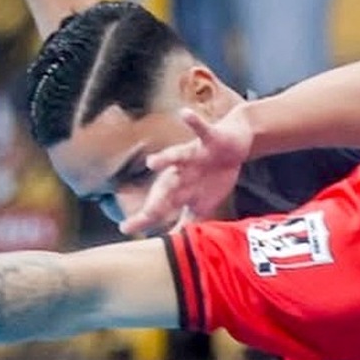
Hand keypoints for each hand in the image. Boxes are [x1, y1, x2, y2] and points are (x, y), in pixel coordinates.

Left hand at [119, 105, 254, 236]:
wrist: (234, 143)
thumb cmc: (214, 175)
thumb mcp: (202, 203)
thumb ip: (189, 222)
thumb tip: (179, 245)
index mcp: (178, 189)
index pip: (159, 209)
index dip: (143, 219)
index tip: (125, 229)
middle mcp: (181, 173)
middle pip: (166, 190)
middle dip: (155, 203)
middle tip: (142, 216)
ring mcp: (194, 155)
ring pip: (177, 157)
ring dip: (165, 159)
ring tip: (152, 163)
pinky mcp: (209, 139)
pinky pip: (201, 129)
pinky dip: (193, 122)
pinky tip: (185, 114)